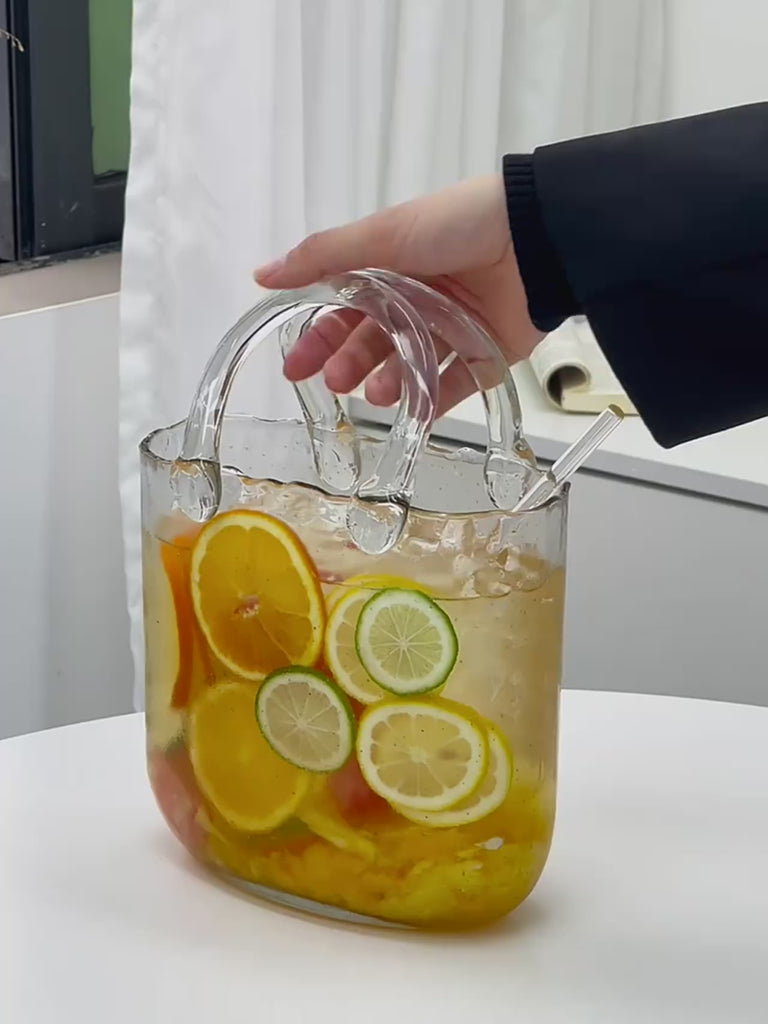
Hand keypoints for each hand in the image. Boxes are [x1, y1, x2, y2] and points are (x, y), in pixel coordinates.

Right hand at [254, 174, 542, 414]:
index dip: (317, 339)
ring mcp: (451, 330)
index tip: (295, 368)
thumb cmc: (455, 225)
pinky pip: (452, 386)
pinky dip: (430, 402)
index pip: (342, 312)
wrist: (534, 235)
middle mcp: (417, 301)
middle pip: (372, 344)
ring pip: (408, 368)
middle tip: (337, 383)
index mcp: (390, 270)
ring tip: (377, 393)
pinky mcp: (484, 355)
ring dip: (387, 383)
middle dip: (349, 365)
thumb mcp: (382, 235)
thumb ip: (322, 258)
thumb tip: (261, 275)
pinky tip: (412, 411)